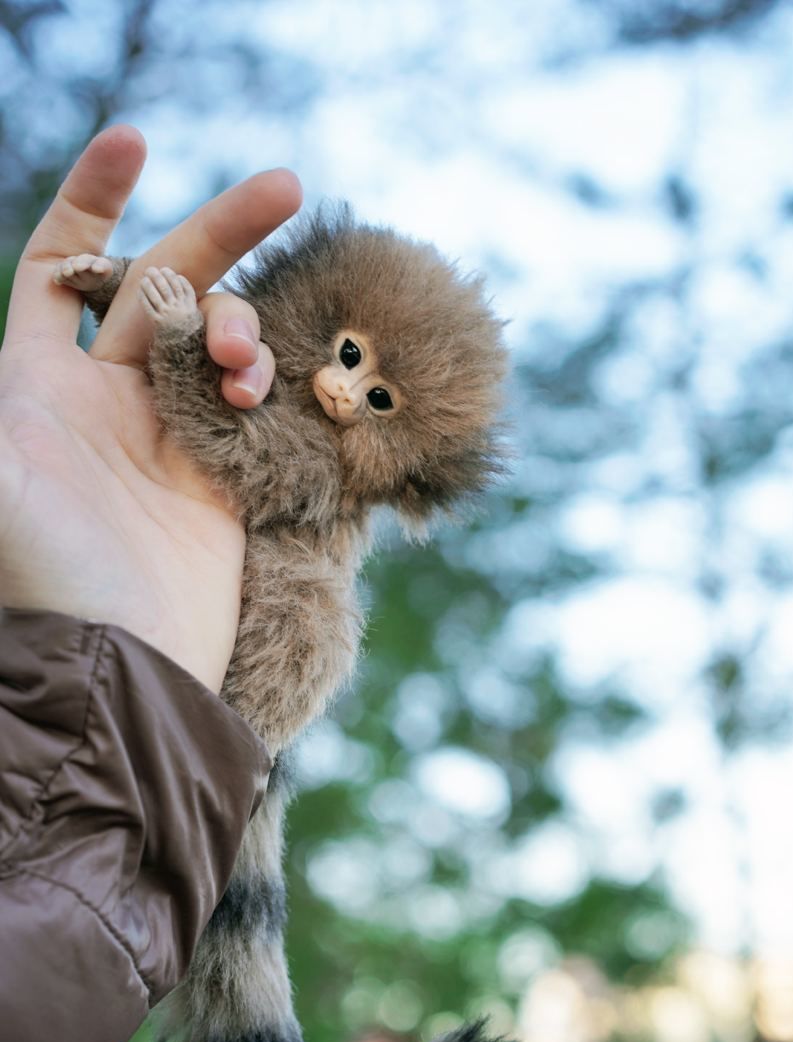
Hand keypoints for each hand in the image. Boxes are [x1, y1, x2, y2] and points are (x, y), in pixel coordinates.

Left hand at [0, 125, 301, 690]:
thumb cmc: (38, 574)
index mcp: (39, 385)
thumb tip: (16, 313)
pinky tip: (270, 392)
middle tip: (283, 185)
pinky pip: (259, 404)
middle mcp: (108, 401)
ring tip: (242, 369)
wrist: (121, 666)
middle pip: (164, 286)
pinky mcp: (227, 476)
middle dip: (218, 230)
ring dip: (239, 329)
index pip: (66, 268)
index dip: (93, 199)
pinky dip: (271, 383)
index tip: (135, 141)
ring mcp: (172, 438)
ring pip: (220, 342)